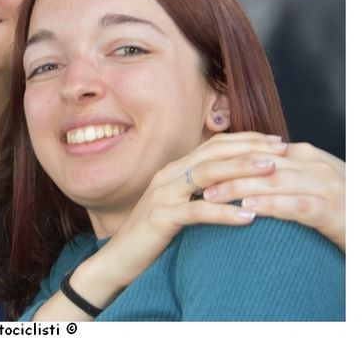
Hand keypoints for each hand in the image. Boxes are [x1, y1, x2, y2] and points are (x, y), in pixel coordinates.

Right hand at [33, 131, 286, 320]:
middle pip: (213, 153)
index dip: (246, 140)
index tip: (276, 142)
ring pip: (206, 174)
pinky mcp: (160, 217)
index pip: (214, 145)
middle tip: (281, 149)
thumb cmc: (154, 235)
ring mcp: (162, 194)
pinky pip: (196, 211)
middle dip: (249, 148)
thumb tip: (237, 184)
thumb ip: (201, 191)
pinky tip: (248, 216)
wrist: (119, 259)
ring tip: (270, 170)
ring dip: (241, 170)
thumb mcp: (179, 205)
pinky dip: (224, 212)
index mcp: (174, 170)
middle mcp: (168, 175)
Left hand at [203, 142, 344, 251]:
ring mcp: (327, 187)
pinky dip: (272, 206)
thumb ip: (279, 173)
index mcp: (306, 155)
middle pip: (261, 164)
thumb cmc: (335, 207)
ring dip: (239, 188)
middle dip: (226, 173)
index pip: (259, 151)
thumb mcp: (306, 182)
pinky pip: (298, 205)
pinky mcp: (334, 212)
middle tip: (196, 183)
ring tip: (211, 196)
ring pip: (275, 181)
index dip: (227, 158)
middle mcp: (316, 166)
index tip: (200, 167)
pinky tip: (248, 210)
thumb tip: (241, 171)